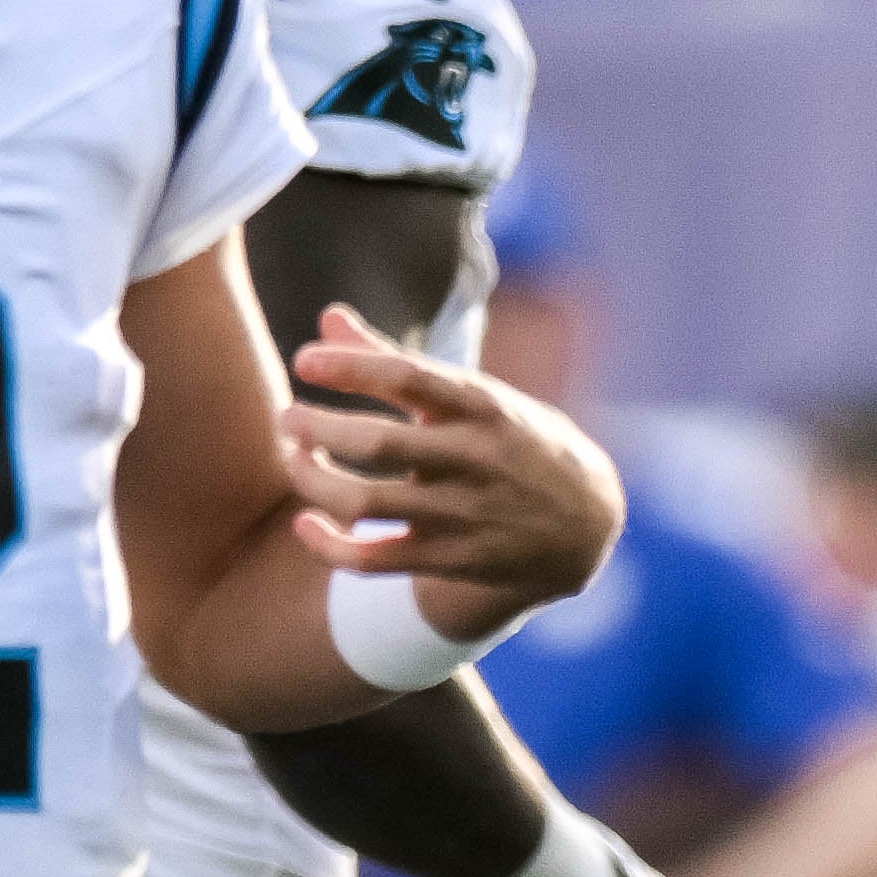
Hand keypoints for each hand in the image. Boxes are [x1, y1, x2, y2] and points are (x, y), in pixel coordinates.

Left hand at [287, 305, 624, 634]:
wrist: (589, 523)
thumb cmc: (512, 443)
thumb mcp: (473, 396)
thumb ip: (394, 359)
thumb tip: (327, 317)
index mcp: (484, 407)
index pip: (410, 377)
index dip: (351, 367)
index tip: (305, 361)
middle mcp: (475, 460)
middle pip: (378, 444)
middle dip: (318, 428)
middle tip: (288, 418)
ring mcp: (464, 514)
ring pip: (367, 503)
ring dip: (313, 482)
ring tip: (293, 461)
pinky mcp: (453, 560)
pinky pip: (375, 560)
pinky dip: (330, 547)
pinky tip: (306, 525)